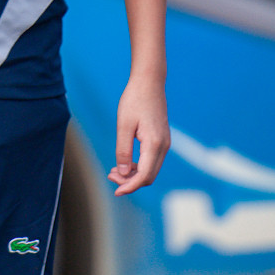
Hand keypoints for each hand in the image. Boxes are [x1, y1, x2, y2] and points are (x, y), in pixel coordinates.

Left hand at [110, 77, 168, 195]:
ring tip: (113, 170)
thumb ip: (123, 150)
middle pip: (149, 176)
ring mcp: (165, 143)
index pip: (143, 176)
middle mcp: (163, 146)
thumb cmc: (134, 100)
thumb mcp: (124, 125)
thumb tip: (122, 173)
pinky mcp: (161, 140)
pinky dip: (138, 166)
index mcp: (154, 144)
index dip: (129, 186)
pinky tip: (124, 162)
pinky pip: (151, 161)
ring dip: (133, 175)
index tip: (115, 191)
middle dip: (130, 182)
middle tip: (109, 176)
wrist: (149, 82)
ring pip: (151, 170)